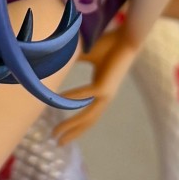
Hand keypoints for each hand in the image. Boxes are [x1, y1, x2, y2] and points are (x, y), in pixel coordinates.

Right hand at [52, 25, 139, 145]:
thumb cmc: (108, 43)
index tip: (62, 133)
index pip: (87, 114)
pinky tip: (60, 101)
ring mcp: (106, 93)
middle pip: (87, 122)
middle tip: (57, 143)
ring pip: (87, 115)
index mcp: (101, 91)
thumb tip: (53, 55)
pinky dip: (72, 98)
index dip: (76, 125)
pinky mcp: (105, 86)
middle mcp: (105, 96)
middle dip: (72, 133)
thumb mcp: (84, 55)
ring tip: (56, 132)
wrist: (126, 36)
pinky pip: (85, 95)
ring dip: (70, 125)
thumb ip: (70, 59)